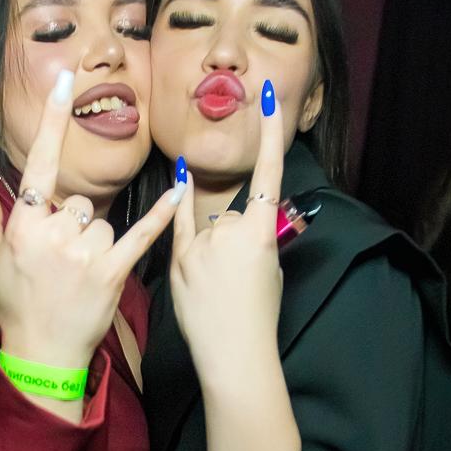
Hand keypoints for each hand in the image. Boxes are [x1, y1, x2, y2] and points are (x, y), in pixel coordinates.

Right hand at [0, 72, 181, 369]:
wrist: (43, 358)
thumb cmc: (12, 310)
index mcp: (22, 228)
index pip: (39, 165)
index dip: (51, 121)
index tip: (64, 82)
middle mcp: (55, 236)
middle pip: (76, 202)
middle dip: (71, 224)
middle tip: (59, 262)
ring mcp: (87, 255)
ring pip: (102, 222)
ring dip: (95, 242)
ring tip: (79, 276)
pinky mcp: (114, 273)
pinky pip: (141, 234)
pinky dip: (160, 215)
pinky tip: (179, 191)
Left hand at [169, 84, 284, 386]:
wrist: (233, 352)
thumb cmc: (259, 315)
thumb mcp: (270, 269)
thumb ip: (257, 239)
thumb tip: (244, 225)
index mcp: (262, 232)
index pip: (268, 174)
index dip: (270, 135)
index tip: (266, 98)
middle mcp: (231, 229)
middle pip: (231, 216)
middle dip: (234, 240)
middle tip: (238, 280)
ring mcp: (203, 243)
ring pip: (207, 230)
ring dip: (211, 251)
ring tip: (217, 289)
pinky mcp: (180, 259)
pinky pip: (179, 224)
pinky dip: (180, 203)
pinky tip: (181, 173)